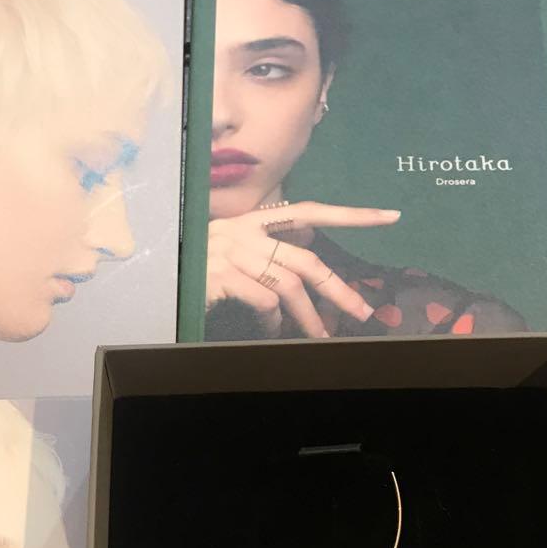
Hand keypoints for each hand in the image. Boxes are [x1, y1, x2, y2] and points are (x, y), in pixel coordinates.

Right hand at [205, 201, 400, 337]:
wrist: (156, 272)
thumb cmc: (196, 264)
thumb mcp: (233, 245)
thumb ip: (270, 241)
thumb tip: (308, 240)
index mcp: (253, 220)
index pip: (310, 211)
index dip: (351, 215)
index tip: (390, 218)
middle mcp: (246, 232)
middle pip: (307, 260)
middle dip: (338, 290)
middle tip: (362, 313)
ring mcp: (234, 254)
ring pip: (290, 286)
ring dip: (309, 317)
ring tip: (321, 337)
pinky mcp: (224, 277)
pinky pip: (265, 302)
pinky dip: (273, 323)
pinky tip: (270, 332)